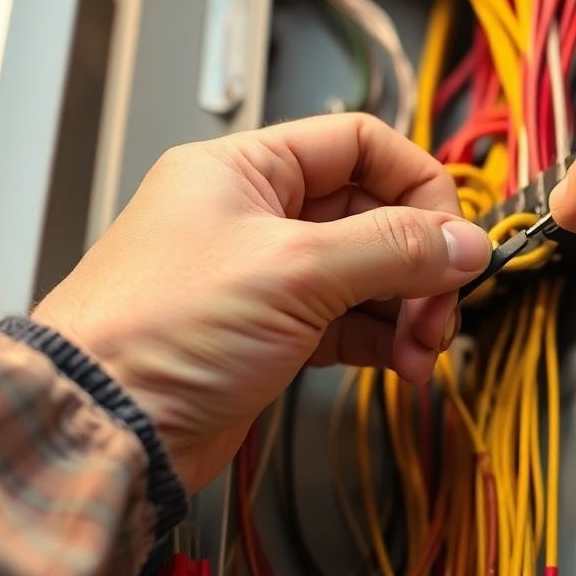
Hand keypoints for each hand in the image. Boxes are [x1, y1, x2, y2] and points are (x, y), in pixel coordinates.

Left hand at [33, 114, 489, 493]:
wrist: (106, 431)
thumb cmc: (161, 331)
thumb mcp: (294, 270)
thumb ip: (393, 248)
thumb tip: (469, 242)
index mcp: (250, 169)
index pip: (360, 145)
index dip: (417, 184)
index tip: (454, 235)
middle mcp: (261, 215)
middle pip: (375, 214)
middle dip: (420, 263)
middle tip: (442, 308)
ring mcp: (272, 276)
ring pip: (370, 273)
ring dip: (410, 309)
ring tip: (424, 349)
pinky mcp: (278, 332)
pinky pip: (354, 321)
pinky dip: (386, 340)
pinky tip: (405, 364)